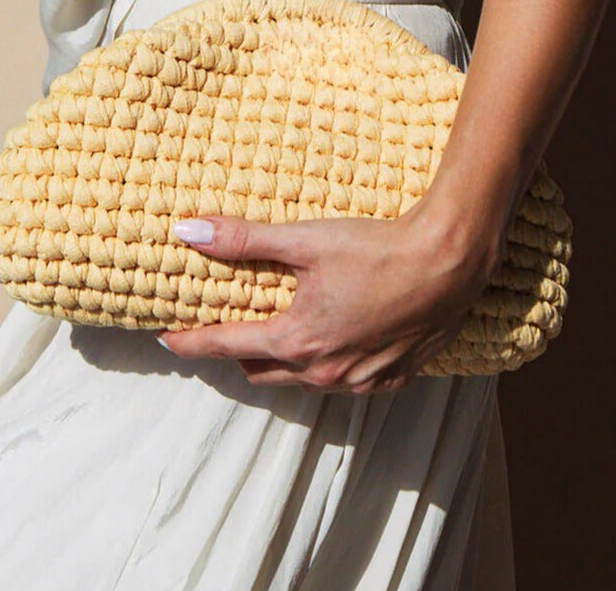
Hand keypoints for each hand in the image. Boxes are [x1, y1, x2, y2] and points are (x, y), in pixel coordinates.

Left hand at [156, 200, 503, 394]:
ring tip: (276, 335)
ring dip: (281, 361)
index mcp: (296, 339)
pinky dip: (324, 366)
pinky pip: (343, 383)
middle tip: (225, 331)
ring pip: (301, 380)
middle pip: (261, 370)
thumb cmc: (376, 248)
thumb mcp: (305, 240)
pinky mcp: (391, 379)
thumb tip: (188, 232)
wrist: (448, 262)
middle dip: (237, 353)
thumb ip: (244, 239)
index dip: (192, 341)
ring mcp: (359, 382)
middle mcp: (324, 371)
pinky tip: (331, 344)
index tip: (167, 338)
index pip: (226, 346)